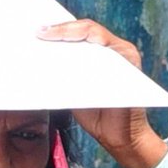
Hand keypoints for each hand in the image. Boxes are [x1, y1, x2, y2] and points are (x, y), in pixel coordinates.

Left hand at [37, 20, 164, 167]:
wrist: (120, 138)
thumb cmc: (97, 116)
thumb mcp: (75, 90)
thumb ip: (65, 73)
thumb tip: (38, 58)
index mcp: (102, 51)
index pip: (78, 31)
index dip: (58, 28)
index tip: (37, 31)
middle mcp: (115, 48)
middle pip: (85, 29)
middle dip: (61, 29)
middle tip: (39, 32)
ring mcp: (125, 54)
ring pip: (95, 36)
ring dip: (71, 36)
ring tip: (48, 39)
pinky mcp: (130, 65)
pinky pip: (106, 54)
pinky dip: (87, 55)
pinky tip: (66, 60)